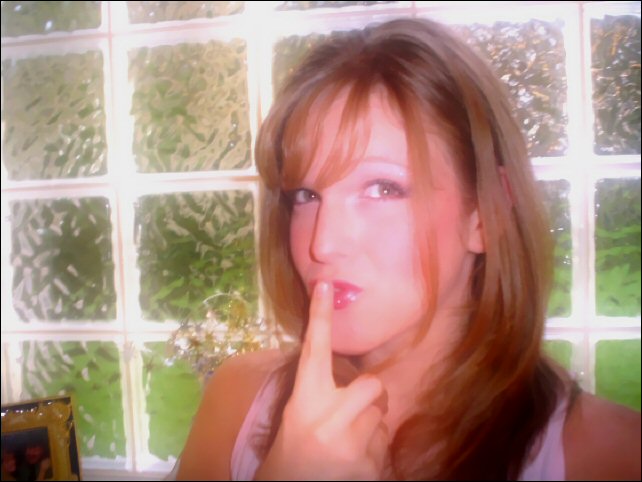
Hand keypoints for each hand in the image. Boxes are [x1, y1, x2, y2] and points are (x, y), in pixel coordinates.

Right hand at [255, 281, 388, 479]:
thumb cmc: (293, 449)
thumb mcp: (299, 415)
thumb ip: (322, 393)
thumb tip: (359, 377)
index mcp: (304, 401)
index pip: (315, 350)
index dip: (320, 316)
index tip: (324, 284)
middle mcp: (328, 418)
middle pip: (372, 386)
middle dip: (368, 398)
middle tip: (351, 413)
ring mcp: (351, 445)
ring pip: (382, 417)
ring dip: (369, 427)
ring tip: (346, 444)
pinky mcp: (369, 468)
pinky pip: (385, 444)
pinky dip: (373, 452)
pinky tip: (351, 463)